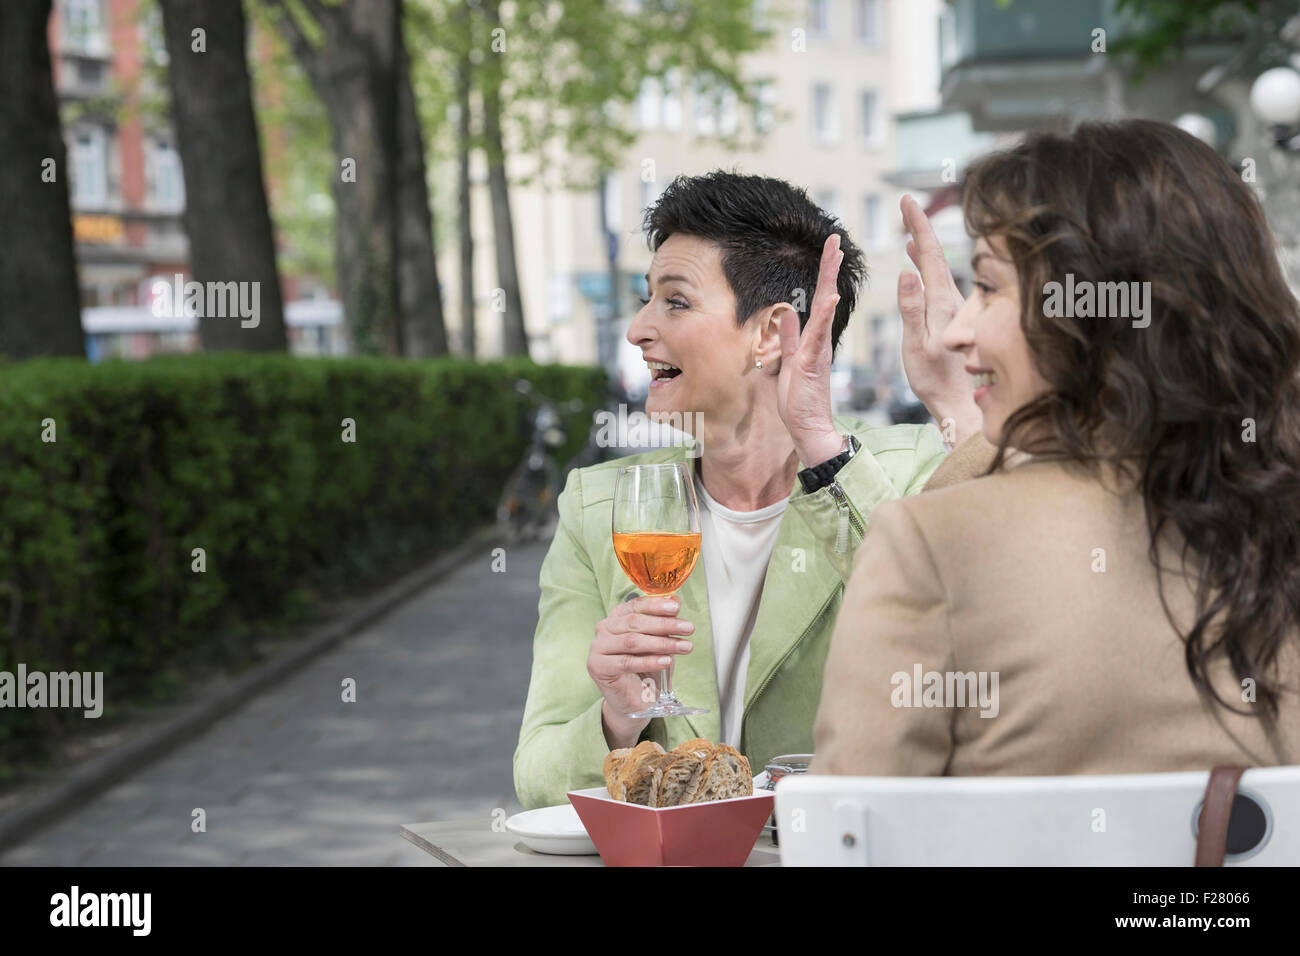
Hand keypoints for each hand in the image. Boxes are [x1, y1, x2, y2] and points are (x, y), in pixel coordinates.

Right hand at [587, 594, 693, 748]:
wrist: (634, 700)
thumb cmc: (646, 669)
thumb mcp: (659, 642)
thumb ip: (663, 621)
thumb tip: (675, 599)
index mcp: (616, 617)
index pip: (635, 606)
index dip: (656, 605)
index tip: (676, 608)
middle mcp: (604, 629)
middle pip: (635, 622)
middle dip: (665, 624)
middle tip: (688, 628)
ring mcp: (598, 648)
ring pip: (632, 641)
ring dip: (661, 643)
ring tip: (683, 646)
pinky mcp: (598, 667)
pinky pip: (626, 662)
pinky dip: (649, 661)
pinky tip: (666, 661)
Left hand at [777, 233, 846, 467]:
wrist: (808, 428)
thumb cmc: (799, 401)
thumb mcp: (787, 362)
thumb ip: (787, 338)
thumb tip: (786, 312)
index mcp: (813, 340)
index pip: (818, 301)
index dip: (823, 275)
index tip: (829, 250)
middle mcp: (819, 341)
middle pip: (826, 297)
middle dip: (829, 268)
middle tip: (836, 239)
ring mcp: (817, 350)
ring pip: (825, 309)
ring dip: (829, 281)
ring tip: (835, 255)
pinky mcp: (812, 363)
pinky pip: (818, 335)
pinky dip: (824, 315)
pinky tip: (831, 297)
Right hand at [898, 195, 980, 444]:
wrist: (957, 400)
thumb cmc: (935, 377)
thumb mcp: (916, 344)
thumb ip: (912, 308)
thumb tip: (906, 272)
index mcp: (941, 300)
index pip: (928, 254)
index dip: (918, 225)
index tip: (906, 201)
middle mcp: (952, 298)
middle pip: (934, 254)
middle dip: (919, 226)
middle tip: (906, 204)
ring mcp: (954, 306)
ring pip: (938, 266)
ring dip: (922, 245)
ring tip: (909, 230)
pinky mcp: (952, 316)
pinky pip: (939, 280)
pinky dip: (926, 265)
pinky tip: (917, 265)